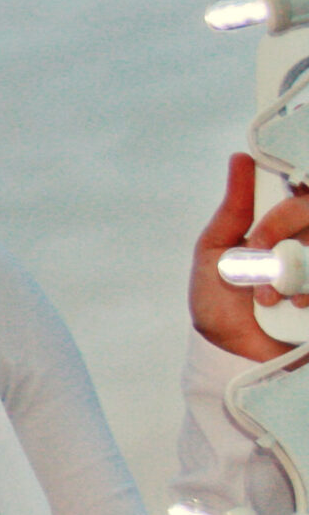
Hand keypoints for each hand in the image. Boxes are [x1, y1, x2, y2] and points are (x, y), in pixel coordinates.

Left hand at [191, 152, 308, 362]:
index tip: (259, 234)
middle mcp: (308, 248)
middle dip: (281, 236)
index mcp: (288, 231)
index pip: (303, 200)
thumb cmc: (220, 303)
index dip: (287, 211)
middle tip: (257, 260)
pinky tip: (295, 308)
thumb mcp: (215, 251)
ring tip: (268, 298)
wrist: (230, 356)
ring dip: (292, 271)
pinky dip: (307, 290)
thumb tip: (241, 159)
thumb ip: (233, 209)